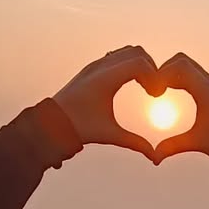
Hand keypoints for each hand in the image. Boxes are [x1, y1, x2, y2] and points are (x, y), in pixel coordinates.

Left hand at [53, 46, 163, 160]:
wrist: (52, 123)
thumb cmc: (79, 129)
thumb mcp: (109, 134)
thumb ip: (134, 142)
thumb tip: (154, 156)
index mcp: (106, 79)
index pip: (139, 63)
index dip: (154, 76)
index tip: (156, 95)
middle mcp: (100, 66)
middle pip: (136, 52)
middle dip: (150, 68)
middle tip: (154, 90)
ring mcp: (95, 64)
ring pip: (127, 51)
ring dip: (140, 64)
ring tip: (146, 86)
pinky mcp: (92, 68)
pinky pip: (117, 56)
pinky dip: (129, 64)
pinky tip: (132, 83)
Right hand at [152, 53, 208, 166]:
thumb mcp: (198, 143)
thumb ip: (173, 147)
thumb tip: (154, 158)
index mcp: (207, 91)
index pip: (179, 67)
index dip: (161, 75)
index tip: (152, 93)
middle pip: (181, 60)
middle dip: (163, 70)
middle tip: (153, 89)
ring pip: (188, 65)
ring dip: (171, 72)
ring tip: (159, 90)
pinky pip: (193, 74)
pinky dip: (179, 77)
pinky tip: (171, 91)